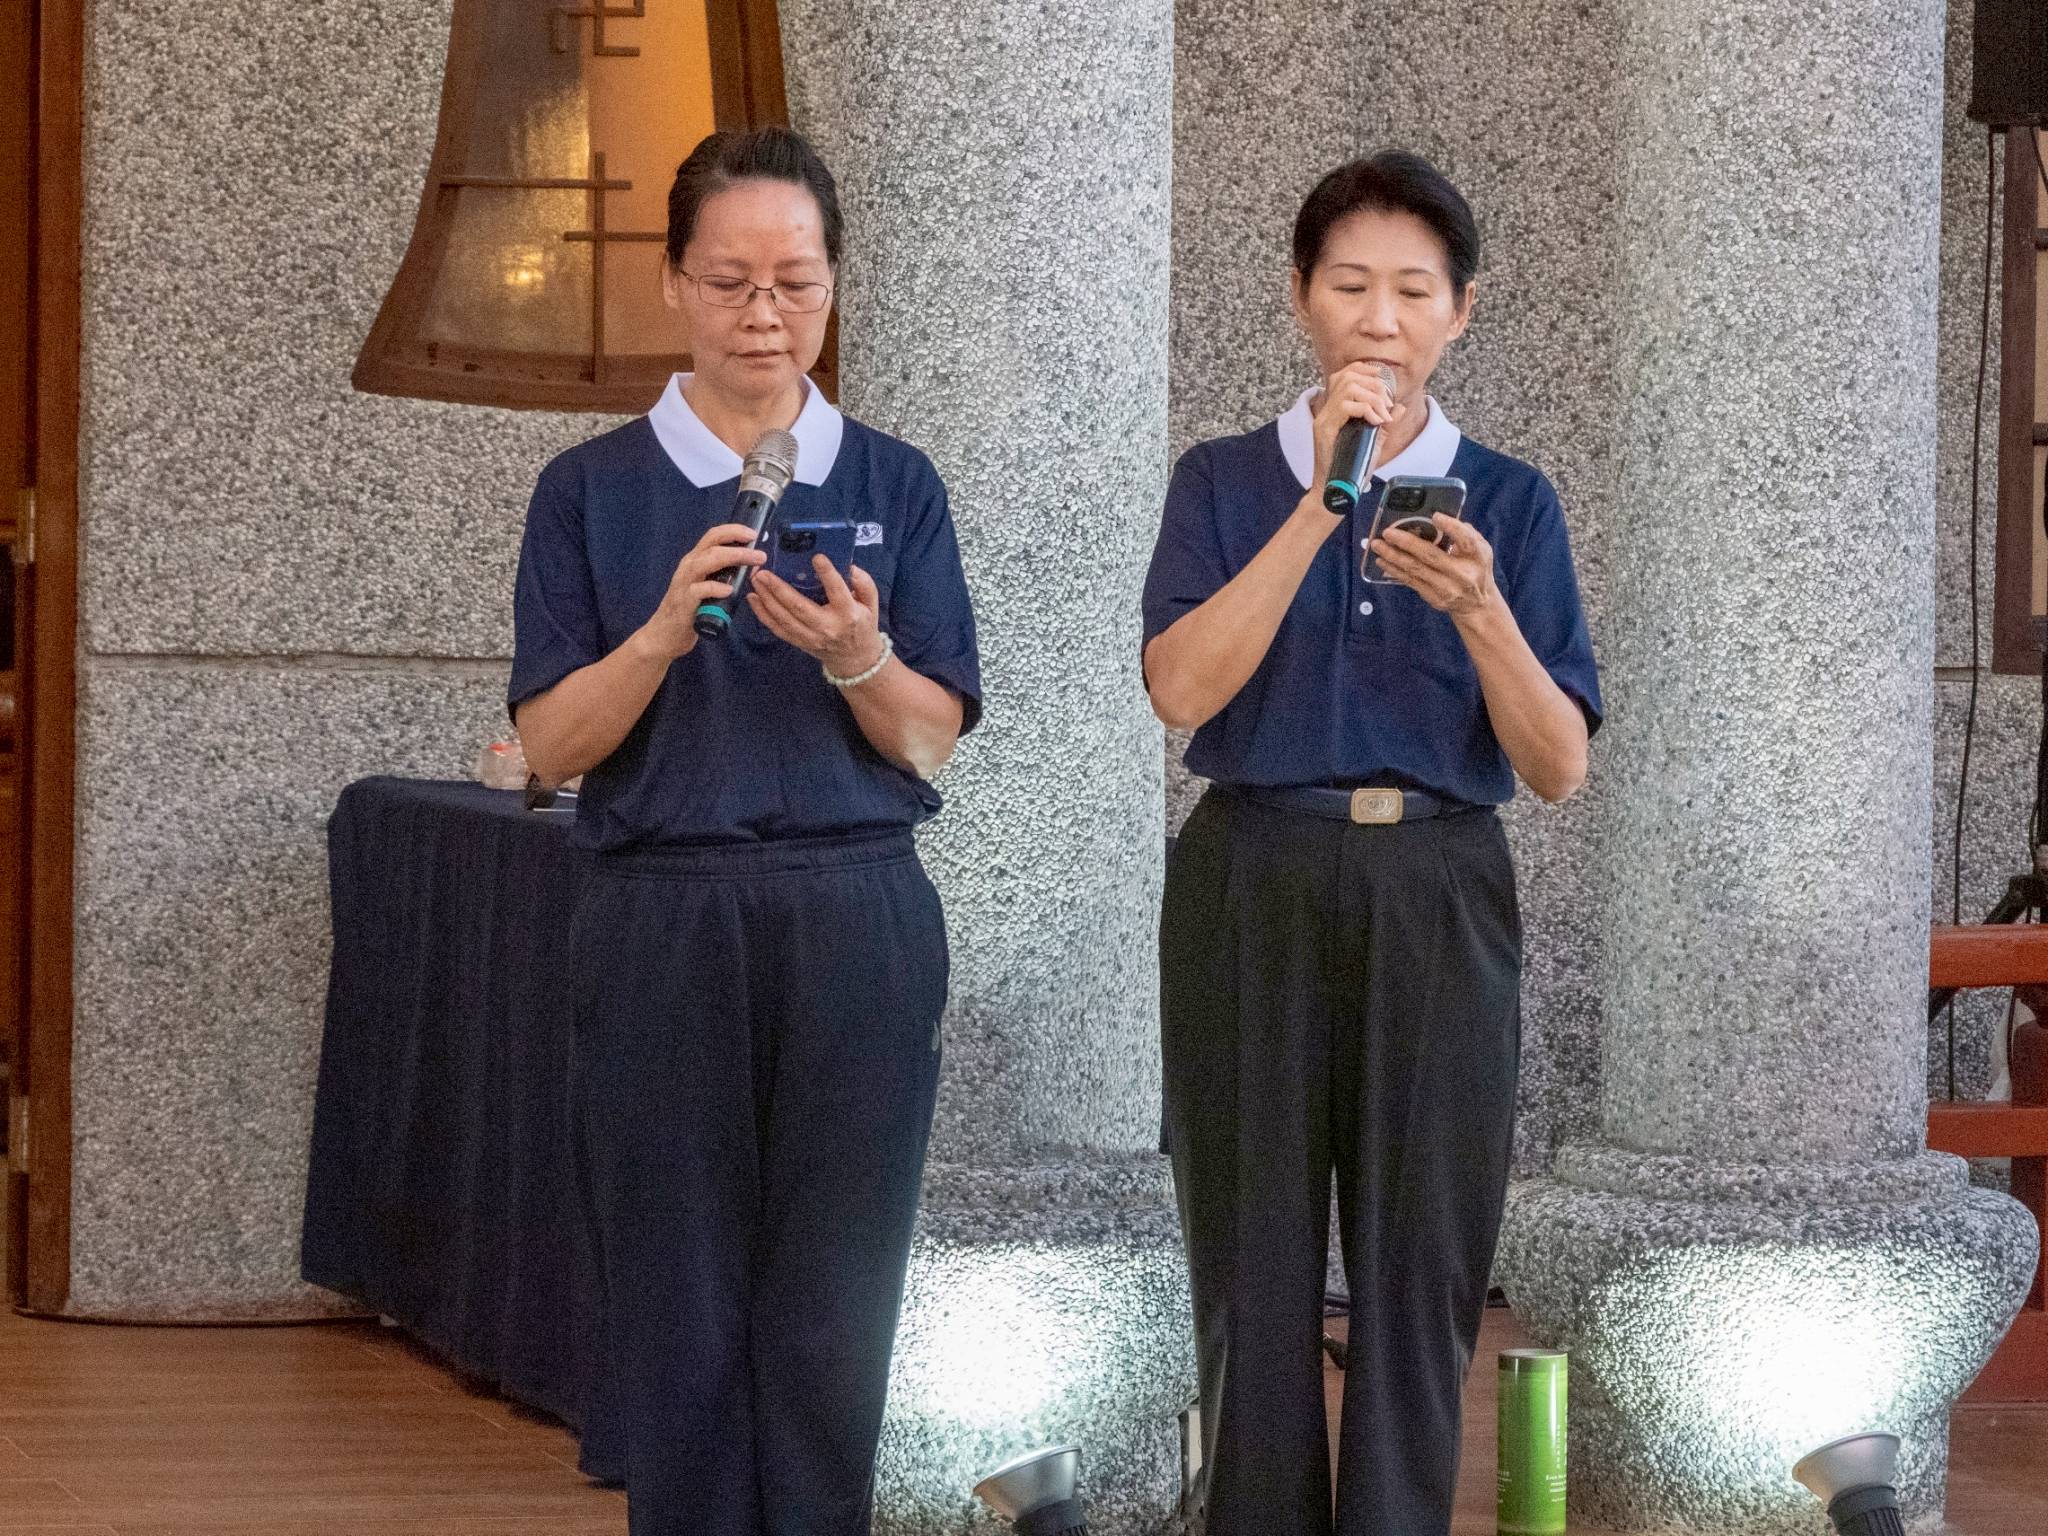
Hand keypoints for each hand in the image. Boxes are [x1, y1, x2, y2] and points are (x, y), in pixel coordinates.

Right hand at [635, 523, 769, 660]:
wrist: (665, 634)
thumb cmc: (690, 609)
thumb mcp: (708, 587)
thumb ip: (726, 575)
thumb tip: (751, 566)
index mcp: (695, 560)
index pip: (713, 536)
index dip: (733, 531)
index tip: (753, 534)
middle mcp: (688, 567)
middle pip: (712, 544)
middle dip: (737, 542)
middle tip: (759, 552)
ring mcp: (684, 583)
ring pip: (705, 562)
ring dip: (732, 558)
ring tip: (753, 563)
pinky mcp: (683, 602)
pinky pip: (698, 590)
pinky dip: (714, 588)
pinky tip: (729, 590)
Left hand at [748, 556, 885, 676]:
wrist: (855, 659)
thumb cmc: (863, 624)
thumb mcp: (872, 603)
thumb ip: (864, 583)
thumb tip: (849, 567)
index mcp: (848, 614)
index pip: (837, 592)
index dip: (827, 574)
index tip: (817, 557)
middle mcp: (827, 627)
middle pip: (799, 607)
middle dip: (779, 589)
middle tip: (764, 572)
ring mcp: (811, 637)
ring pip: (784, 619)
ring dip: (766, 599)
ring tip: (755, 580)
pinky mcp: (799, 642)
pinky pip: (777, 629)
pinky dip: (762, 614)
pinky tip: (753, 598)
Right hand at [1310, 361, 1404, 491]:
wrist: (1335, 492)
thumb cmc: (1352, 470)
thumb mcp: (1373, 442)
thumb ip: (1385, 424)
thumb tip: (1399, 408)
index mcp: (1334, 410)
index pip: (1344, 374)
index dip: (1364, 369)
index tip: (1382, 378)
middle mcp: (1325, 411)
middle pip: (1347, 376)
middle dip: (1374, 385)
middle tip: (1387, 405)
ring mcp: (1323, 420)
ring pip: (1347, 387)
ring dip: (1372, 397)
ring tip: (1382, 414)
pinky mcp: (1324, 430)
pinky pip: (1345, 406)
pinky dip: (1366, 409)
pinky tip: (1376, 422)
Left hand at [1370, 515, 1499, 616]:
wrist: (1476, 604)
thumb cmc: (1476, 569)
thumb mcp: (1481, 549)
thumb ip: (1466, 534)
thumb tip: (1437, 519)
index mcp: (1477, 557)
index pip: (1466, 541)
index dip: (1451, 527)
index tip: (1435, 516)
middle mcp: (1462, 574)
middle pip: (1431, 556)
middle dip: (1406, 543)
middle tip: (1387, 532)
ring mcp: (1446, 588)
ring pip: (1415, 569)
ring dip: (1393, 556)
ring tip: (1377, 545)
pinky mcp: (1433, 597)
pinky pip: (1410, 581)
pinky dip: (1394, 570)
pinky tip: (1381, 560)